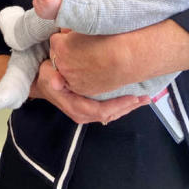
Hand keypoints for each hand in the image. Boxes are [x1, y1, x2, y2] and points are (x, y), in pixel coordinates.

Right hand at [30, 57, 148, 124]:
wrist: (42, 84)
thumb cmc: (47, 77)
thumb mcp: (48, 74)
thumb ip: (53, 77)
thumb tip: (55, 81)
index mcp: (75, 107)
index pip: (100, 110)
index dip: (118, 105)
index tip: (133, 97)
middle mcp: (82, 114)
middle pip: (110, 115)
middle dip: (129, 107)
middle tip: (146, 98)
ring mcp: (87, 114)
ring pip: (112, 115)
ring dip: (128, 108)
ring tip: (145, 99)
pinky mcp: (91, 111)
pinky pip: (110, 112)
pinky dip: (123, 107)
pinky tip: (134, 100)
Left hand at [33, 0, 62, 19]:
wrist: (64, 12)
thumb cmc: (61, 1)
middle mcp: (43, 5)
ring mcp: (40, 10)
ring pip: (35, 0)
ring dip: (40, 0)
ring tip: (48, 3)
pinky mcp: (39, 14)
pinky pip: (35, 6)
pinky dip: (39, 6)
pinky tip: (46, 7)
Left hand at [49, 29, 124, 95]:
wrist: (128, 57)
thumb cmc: (111, 38)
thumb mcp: (88, 25)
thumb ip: (71, 29)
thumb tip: (66, 32)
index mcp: (61, 46)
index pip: (56, 40)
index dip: (68, 38)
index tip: (79, 37)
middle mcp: (62, 64)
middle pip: (57, 56)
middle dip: (66, 52)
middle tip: (83, 49)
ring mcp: (71, 78)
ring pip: (65, 70)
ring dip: (72, 65)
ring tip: (88, 60)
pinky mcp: (81, 89)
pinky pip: (74, 83)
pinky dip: (80, 77)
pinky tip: (92, 70)